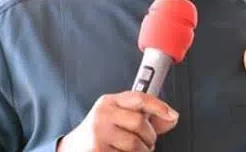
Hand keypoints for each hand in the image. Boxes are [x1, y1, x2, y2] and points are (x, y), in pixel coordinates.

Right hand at [57, 91, 178, 151]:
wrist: (73, 148)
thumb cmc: (100, 132)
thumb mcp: (119, 118)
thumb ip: (146, 117)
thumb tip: (172, 118)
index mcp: (109, 102)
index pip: (139, 98)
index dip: (159, 105)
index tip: (172, 114)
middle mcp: (103, 114)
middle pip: (140, 123)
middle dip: (149, 136)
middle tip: (147, 142)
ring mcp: (99, 133)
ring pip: (136, 144)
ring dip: (142, 151)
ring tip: (134, 150)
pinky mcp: (98, 151)